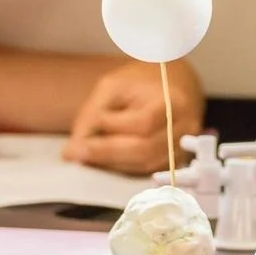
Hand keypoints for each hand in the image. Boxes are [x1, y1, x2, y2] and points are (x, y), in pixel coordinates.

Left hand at [64, 62, 205, 172]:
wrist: (173, 86)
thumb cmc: (141, 82)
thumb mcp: (112, 86)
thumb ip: (92, 115)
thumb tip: (71, 152)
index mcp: (172, 101)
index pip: (143, 123)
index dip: (112, 130)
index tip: (81, 134)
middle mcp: (184, 128)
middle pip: (145, 150)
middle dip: (107, 154)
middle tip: (76, 154)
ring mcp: (183, 147)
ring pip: (145, 166)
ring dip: (113, 165)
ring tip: (87, 158)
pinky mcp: (176, 161)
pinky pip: (147, 171)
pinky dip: (124, 168)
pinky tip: (106, 162)